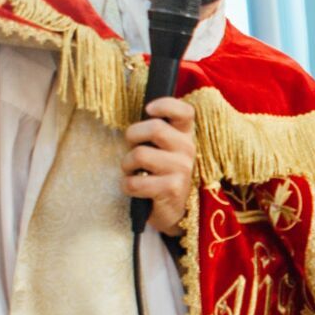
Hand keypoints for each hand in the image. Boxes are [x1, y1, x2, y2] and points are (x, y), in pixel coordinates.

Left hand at [122, 96, 196, 236]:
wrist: (173, 209)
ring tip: (133, 172)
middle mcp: (187, 149)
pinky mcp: (171, 189)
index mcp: (185, 135)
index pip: (184, 111)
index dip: (165, 105)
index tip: (148, 109)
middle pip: (155, 128)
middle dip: (133, 136)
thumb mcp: (164, 149)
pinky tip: (134, 189)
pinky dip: (127, 186)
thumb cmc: (161, 173)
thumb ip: (156, 131)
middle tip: (132, 148)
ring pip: (140, 154)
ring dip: (127, 165)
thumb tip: (139, 114)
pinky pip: (135, 182)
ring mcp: (181, 169)